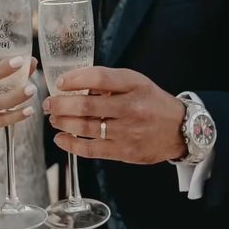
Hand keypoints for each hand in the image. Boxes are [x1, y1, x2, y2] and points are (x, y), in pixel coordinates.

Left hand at [44, 66, 185, 163]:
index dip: (75, 79)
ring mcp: (127, 131)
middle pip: (87, 106)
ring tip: (54, 118)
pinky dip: (72, 144)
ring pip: (86, 128)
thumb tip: (73, 85)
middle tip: (49, 103)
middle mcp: (131, 107)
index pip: (99, 77)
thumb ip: (108, 82)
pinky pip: (92, 149)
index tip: (60, 82)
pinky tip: (61, 139)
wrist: (179, 129)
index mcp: (134, 85)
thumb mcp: (136, 82)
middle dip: (61, 104)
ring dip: (63, 122)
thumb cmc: (151, 102)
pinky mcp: (124, 151)